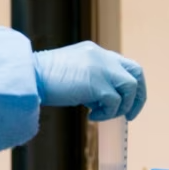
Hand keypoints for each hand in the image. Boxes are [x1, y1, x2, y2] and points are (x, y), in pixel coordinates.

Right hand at [32, 41, 146, 120]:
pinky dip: (107, 113)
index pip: (126, 65)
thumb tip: (106, 101)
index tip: (127, 103)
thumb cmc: (46, 80)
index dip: (132, 86)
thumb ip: (93, 80)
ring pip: (129, 88)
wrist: (30, 77)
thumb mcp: (75, 74)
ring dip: (121, 107)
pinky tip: (92, 116)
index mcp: (97, 53)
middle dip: (138, 97)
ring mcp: (101, 68)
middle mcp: (102, 56)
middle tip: (130, 115)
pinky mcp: (96, 83)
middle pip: (137, 73)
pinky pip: (114, 102)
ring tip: (103, 115)